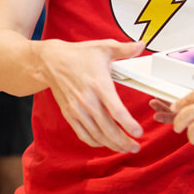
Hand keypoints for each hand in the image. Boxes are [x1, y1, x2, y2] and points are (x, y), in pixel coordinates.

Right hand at [38, 38, 145, 152]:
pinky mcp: (69, 114)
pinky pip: (83, 134)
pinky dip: (95, 142)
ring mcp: (77, 110)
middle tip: (136, 147)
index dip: (128, 124)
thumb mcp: (104, 47)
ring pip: (96, 135)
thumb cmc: (80, 54)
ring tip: (124, 148)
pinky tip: (106, 143)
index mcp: (99, 84)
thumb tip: (142, 45)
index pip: (116, 110)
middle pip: (107, 128)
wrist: (51, 62)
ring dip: (111, 145)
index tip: (139, 132)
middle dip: (123, 141)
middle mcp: (87, 100)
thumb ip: (125, 48)